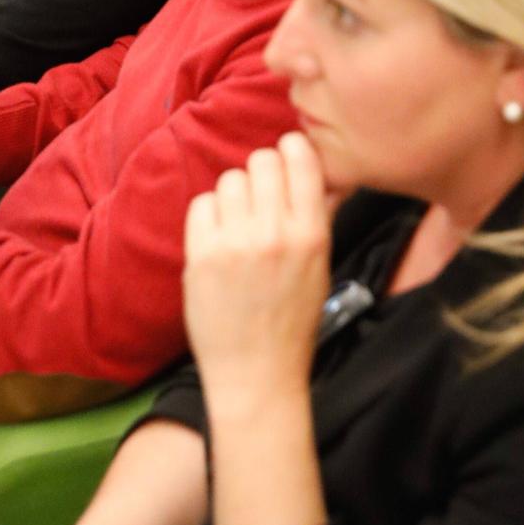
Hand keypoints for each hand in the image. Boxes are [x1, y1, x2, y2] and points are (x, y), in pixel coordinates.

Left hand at [183, 132, 331, 406]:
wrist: (257, 375)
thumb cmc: (294, 321)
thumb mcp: (322, 266)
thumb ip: (320, 216)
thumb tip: (322, 171)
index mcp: (311, 234)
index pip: (300, 159)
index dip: (291, 149)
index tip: (287, 155)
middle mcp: (274, 233)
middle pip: (262, 161)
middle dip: (262, 172)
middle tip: (261, 197)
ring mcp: (235, 245)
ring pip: (231, 179)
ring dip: (236, 194)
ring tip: (239, 221)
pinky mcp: (201, 258)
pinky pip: (202, 204)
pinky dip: (210, 214)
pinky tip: (218, 236)